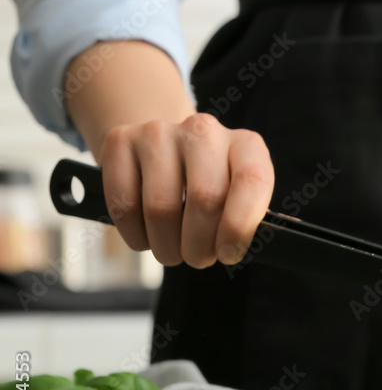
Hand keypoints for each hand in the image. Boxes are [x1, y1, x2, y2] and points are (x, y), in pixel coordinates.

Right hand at [98, 113, 273, 267]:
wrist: (167, 152)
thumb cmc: (212, 186)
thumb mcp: (240, 197)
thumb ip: (247, 219)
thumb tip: (234, 249)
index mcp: (245, 144)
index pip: (252, 180)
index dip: (239, 226)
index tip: (228, 254)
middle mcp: (203, 131)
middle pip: (204, 198)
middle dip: (200, 245)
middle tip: (198, 258)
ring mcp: (159, 133)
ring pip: (161, 208)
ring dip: (167, 247)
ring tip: (173, 251)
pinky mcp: (120, 141)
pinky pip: (124, 205)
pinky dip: (137, 236)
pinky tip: (147, 237)